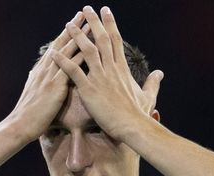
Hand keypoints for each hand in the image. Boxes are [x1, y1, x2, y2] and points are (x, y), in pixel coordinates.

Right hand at [4, 12, 87, 142]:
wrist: (20, 125)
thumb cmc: (27, 113)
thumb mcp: (31, 91)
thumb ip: (36, 80)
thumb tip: (35, 73)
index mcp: (40, 70)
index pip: (55, 47)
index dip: (65, 34)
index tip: (74, 22)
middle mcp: (45, 68)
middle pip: (62, 43)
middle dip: (74, 27)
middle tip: (83, 13)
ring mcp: (50, 76)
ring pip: (67, 51)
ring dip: (80, 36)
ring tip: (90, 24)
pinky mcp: (55, 86)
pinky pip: (70, 67)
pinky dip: (79, 56)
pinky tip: (89, 49)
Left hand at [47, 6, 164, 142]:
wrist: (132, 126)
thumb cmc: (139, 114)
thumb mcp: (148, 95)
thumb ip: (153, 82)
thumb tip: (160, 73)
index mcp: (122, 68)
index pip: (115, 40)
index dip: (110, 24)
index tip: (106, 11)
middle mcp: (111, 68)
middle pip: (101, 39)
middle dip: (94, 22)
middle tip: (86, 8)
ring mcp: (99, 77)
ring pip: (87, 50)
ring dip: (77, 36)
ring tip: (69, 24)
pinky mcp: (89, 89)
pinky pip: (74, 71)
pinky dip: (63, 61)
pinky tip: (54, 53)